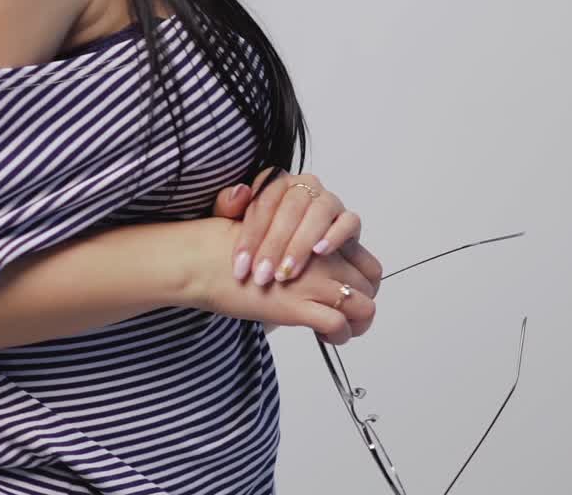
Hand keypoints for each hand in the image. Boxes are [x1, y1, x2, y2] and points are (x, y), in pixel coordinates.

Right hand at [187, 216, 379, 344]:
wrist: (202, 259)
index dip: (365, 283)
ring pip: (363, 306)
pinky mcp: (297, 306)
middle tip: (345, 318)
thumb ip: (300, 248)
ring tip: (336, 330)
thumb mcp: (271, 236)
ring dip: (355, 324)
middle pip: (370, 286)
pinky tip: (322, 336)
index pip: (368, 263)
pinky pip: (338, 325)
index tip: (350, 294)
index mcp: (315, 235)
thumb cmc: (228, 248)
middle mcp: (320, 255)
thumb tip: (315, 267)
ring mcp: (311, 280)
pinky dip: (337, 336)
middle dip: (362, 306)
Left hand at [229, 168, 380, 289]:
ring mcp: (328, 200)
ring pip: (317, 214)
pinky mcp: (348, 218)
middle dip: (273, 246)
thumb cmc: (261, 235)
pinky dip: (335, 235)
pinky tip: (320, 253)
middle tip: (262, 276)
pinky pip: (348, 221)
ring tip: (286, 273)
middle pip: (289, 209)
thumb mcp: (234, 221)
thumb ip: (228, 205)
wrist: (288, 249)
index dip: (250, 235)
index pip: (262, 201)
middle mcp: (304, 185)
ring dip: (300, 245)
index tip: (241, 265)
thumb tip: (240, 191)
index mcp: (275, 181)